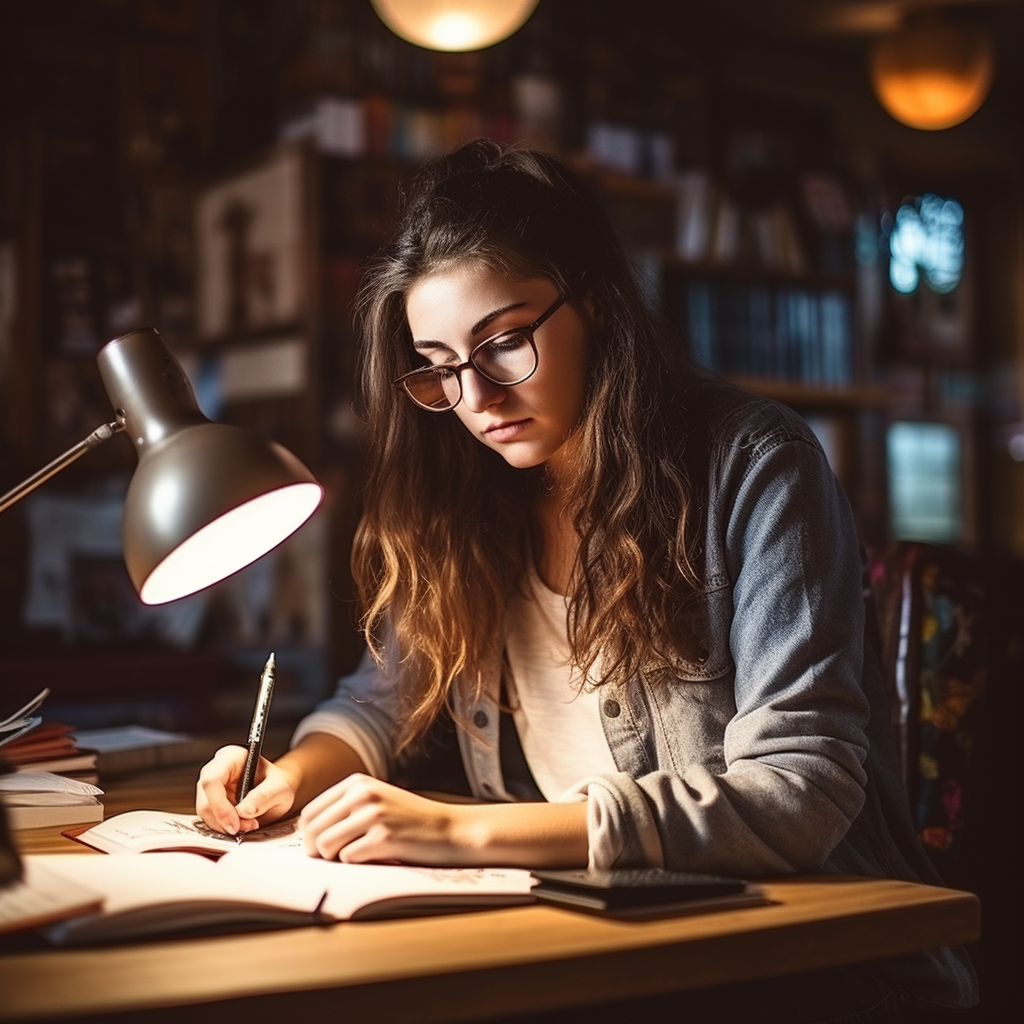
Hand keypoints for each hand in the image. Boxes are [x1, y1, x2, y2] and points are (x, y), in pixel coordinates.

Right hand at [195, 745, 298, 835]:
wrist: (278, 790)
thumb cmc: (279, 783)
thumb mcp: (279, 788)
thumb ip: (263, 797)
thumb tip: (243, 811)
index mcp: (232, 757)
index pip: (212, 779)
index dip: (219, 805)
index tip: (234, 823)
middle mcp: (217, 769)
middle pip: (205, 799)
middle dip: (223, 819)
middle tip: (244, 827)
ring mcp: (212, 786)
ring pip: (205, 812)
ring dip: (224, 825)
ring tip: (249, 824)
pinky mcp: (212, 801)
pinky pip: (210, 819)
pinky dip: (224, 826)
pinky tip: (242, 824)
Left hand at [299, 774, 462, 863]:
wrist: (449, 829)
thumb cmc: (409, 821)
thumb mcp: (376, 801)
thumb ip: (344, 809)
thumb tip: (308, 837)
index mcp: (356, 782)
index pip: (310, 814)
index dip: (312, 836)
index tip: (325, 847)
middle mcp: (362, 794)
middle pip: (312, 831)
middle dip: (317, 851)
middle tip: (336, 858)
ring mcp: (372, 814)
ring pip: (325, 846)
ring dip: (336, 859)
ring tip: (357, 856)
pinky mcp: (382, 837)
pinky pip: (347, 858)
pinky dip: (357, 863)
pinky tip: (377, 856)